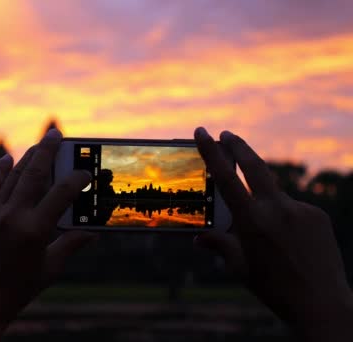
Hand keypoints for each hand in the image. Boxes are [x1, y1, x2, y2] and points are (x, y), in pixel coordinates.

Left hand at [0, 129, 96, 341]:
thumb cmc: (16, 290)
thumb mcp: (49, 269)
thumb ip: (71, 245)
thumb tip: (93, 232)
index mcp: (35, 230)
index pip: (62, 193)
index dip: (77, 179)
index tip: (86, 172)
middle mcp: (12, 216)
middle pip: (34, 173)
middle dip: (48, 150)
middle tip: (56, 134)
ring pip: (12, 175)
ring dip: (27, 157)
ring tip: (39, 145)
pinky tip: (7, 159)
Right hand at [193, 128, 352, 340]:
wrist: (322, 304)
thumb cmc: (274, 288)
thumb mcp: (240, 266)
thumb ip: (220, 245)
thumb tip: (199, 238)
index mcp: (252, 220)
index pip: (225, 177)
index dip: (211, 151)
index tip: (202, 131)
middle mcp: (277, 208)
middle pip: (254, 165)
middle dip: (237, 146)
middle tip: (225, 133)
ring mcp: (300, 210)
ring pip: (274, 193)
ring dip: (262, 198)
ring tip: (264, 231)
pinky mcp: (317, 215)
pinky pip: (293, 208)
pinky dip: (284, 218)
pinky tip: (287, 243)